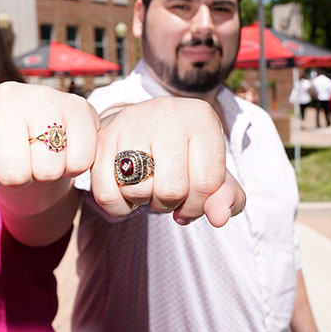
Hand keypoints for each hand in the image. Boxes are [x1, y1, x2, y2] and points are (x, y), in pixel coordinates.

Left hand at [0, 81, 98, 208]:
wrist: (41, 124)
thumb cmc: (0, 147)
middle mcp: (6, 95)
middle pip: (12, 173)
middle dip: (18, 179)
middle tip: (21, 162)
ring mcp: (44, 97)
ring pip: (47, 170)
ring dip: (46, 174)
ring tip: (42, 155)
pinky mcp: (79, 106)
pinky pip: (79, 162)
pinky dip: (73, 167)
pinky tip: (64, 150)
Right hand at [90, 96, 244, 225]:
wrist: (141, 123)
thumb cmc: (183, 153)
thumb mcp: (213, 171)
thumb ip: (228, 197)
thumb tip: (219, 218)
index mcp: (201, 118)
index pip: (207, 183)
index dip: (199, 206)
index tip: (191, 202)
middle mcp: (167, 113)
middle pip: (171, 190)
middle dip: (169, 204)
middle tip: (166, 193)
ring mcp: (131, 123)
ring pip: (138, 191)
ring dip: (143, 202)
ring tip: (147, 186)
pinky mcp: (102, 138)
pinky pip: (107, 194)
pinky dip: (118, 207)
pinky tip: (126, 194)